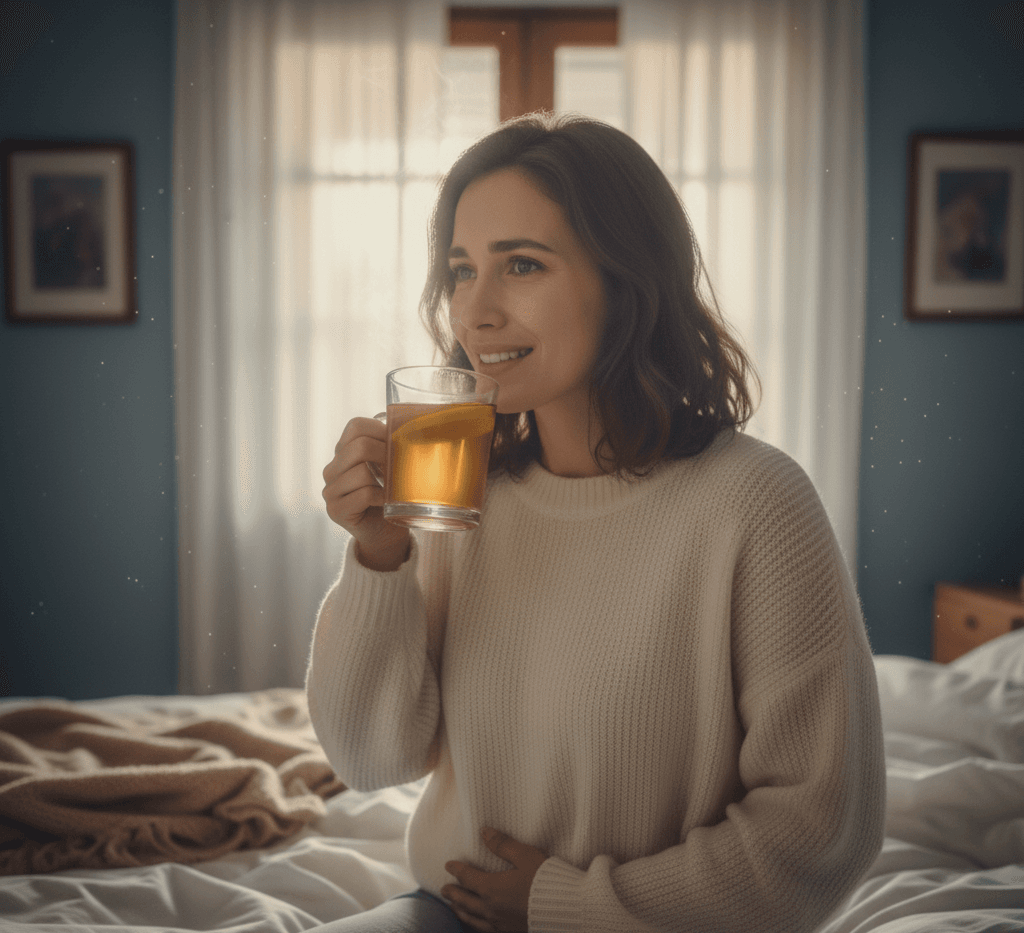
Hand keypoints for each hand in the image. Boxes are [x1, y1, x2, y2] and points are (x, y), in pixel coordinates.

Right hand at [322, 416, 409, 568]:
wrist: (384, 533)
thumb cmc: (389, 497)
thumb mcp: (389, 468)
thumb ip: (391, 448)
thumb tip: (412, 430)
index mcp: (343, 452)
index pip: (356, 426)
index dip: (381, 430)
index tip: (397, 443)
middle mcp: (332, 469)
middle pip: (358, 447)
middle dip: (385, 454)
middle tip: (399, 466)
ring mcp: (330, 490)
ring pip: (361, 472)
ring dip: (384, 480)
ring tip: (394, 487)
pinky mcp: (335, 510)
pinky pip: (363, 494)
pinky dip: (381, 497)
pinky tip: (387, 501)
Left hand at [442, 827, 547, 931]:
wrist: (566, 910)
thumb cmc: (546, 880)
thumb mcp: (525, 855)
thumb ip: (503, 844)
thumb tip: (484, 832)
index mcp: (492, 888)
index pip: (468, 877)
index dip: (457, 870)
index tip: (448, 865)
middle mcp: (492, 909)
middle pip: (466, 901)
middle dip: (453, 894)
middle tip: (444, 889)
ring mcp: (500, 924)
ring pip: (473, 919)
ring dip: (461, 912)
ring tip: (454, 908)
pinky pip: (486, 930)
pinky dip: (475, 926)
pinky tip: (478, 924)